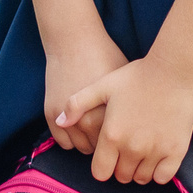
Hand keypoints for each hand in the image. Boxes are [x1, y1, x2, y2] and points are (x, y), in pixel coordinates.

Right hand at [41, 24, 129, 155]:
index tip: (126, 139)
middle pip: (101, 150)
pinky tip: (81, 129)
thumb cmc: (104, 57)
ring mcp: (66, 120)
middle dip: (108, 147)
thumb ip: (130, 109)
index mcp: (108, 115)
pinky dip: (72, 140)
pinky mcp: (52, 116)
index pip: (118, 145)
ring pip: (81, 148)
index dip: (124, 143)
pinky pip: (63, 143)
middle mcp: (86, 121)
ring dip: (89, 144)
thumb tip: (141, 128)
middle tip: (113, 138)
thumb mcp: (124, 83)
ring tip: (97, 134)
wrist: (74, 41)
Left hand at [61, 56, 192, 184]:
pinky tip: (157, 157)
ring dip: (138, 170)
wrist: (174, 70)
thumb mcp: (102, 86)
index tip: (108, 155)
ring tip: (140, 153)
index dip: (102, 165)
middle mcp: (132, 148)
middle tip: (125, 151)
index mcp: (112, 135)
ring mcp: (156, 151)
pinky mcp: (176, 151)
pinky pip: (163, 177)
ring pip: (142, 178)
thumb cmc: (137, 76)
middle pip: (121, 177)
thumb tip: (59, 122)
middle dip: (120, 167)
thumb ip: (77, 105)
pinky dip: (158, 172)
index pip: (100, 172)